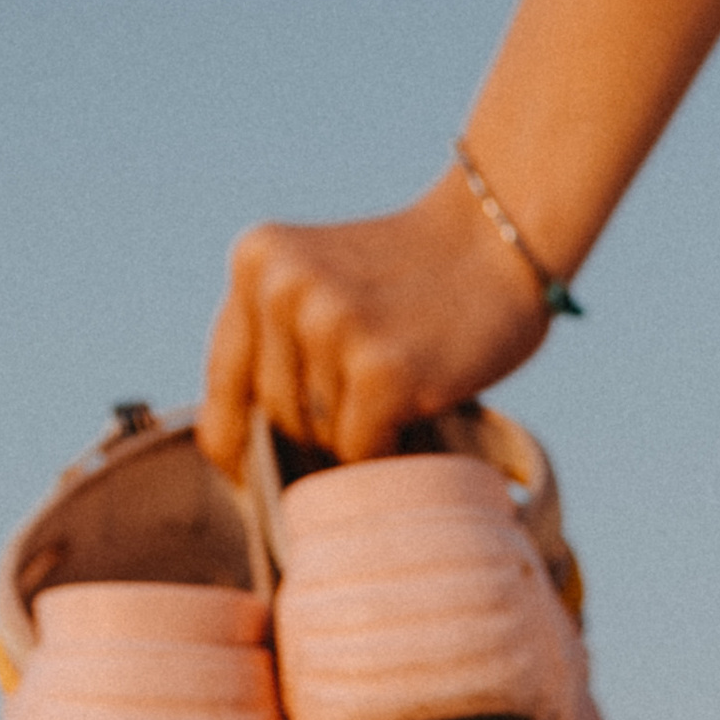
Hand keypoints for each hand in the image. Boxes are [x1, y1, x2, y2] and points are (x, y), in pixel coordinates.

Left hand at [198, 170, 548, 474]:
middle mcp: (282, 287)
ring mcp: (330, 325)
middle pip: (275, 419)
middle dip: (319, 430)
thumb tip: (243, 456)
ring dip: (358, 433)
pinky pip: (359, 451)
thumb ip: (277, 340)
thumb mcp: (320, 285)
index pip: (220, 388)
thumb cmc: (415, 281)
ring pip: (319, 436)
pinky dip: (387, 449)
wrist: (499, 238)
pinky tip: (417, 405)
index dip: (238, 447)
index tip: (259, 481)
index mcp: (257, 262)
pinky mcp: (380, 368)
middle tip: (370, 400)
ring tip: (398, 384)